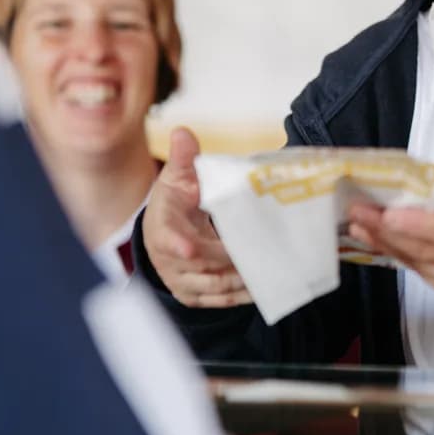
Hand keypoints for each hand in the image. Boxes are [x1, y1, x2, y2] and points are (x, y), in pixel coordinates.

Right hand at [145, 128, 249, 307]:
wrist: (164, 231)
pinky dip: (243, 296)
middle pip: (202, 266)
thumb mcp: (176, 177)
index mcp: (162, 228)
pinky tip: (266, 288)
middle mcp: (168, 260)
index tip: (191, 248)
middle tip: (262, 253)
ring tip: (271, 270)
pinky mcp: (194, 296)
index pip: (168, 239)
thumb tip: (183, 133)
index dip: (178, 245)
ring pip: (215, 287)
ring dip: (243, 280)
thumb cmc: (173, 201)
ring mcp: (181, 281)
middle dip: (231, 261)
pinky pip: (221, 301)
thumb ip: (183, 158)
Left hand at [345, 169, 433, 302]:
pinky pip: (423, 273)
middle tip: (358, 212)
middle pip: (428, 249)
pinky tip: (380, 241)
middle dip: (387, 231)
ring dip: (385, 244)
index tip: (386, 213)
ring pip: (420, 264)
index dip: (416, 224)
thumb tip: (415, 182)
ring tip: (359, 225)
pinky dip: (400, 255)